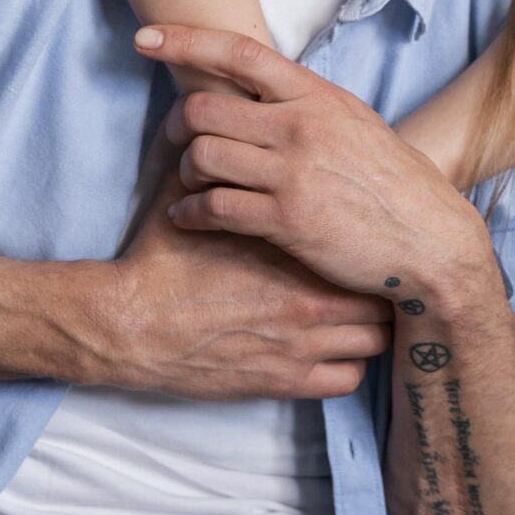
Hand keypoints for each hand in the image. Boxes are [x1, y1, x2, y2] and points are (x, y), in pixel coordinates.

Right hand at [95, 166, 390, 399]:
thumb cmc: (159, 264)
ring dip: (368, 328)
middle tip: (362, 278)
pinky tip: (329, 351)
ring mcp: (301, 347)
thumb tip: (222, 132)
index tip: (356, 240)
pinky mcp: (286, 382)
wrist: (131, 325)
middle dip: (377, 286)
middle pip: (383, 296)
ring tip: (352, 316)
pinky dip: (347, 365)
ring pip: (376, 341)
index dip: (363, 244)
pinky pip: (348, 379)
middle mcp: (307, 301)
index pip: (361, 245)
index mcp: (290, 250)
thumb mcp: (188, 202)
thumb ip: (217, 170)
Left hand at [144, 23, 491, 302]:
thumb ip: (305, 105)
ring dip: (184, 171)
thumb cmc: (392, 183)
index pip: (240, 53)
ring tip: (190, 183)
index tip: (144, 38)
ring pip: (201, 157)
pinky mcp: (286, 221)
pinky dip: (188, 212)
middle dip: (176, 125)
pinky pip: (213, 207)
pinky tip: (187, 217)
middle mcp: (301, 127)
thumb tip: (258, 89)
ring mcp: (292, 174)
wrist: (432, 243)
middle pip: (202, 109)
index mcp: (317, 96)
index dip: (186, 40)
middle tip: (175, 141)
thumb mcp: (354, 123)